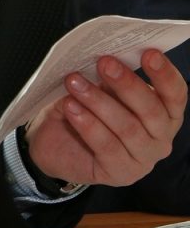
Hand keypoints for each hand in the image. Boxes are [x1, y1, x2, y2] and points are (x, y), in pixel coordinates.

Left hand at [25, 49, 186, 185]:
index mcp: (164, 113)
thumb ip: (109, 75)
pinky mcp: (121, 174)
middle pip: (151, 110)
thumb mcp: (97, 87)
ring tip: (74, 82)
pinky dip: (87, 124)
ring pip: (127, 127)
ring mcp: (144, 159)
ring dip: (98, 101)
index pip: (175, 94)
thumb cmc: (83, 108)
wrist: (53, 142)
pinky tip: (70, 107)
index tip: (148, 53)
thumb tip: (108, 55)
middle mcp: (161, 138)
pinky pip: (106, 146)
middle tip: (104, 63)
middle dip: (126, 83)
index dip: (165, 74)